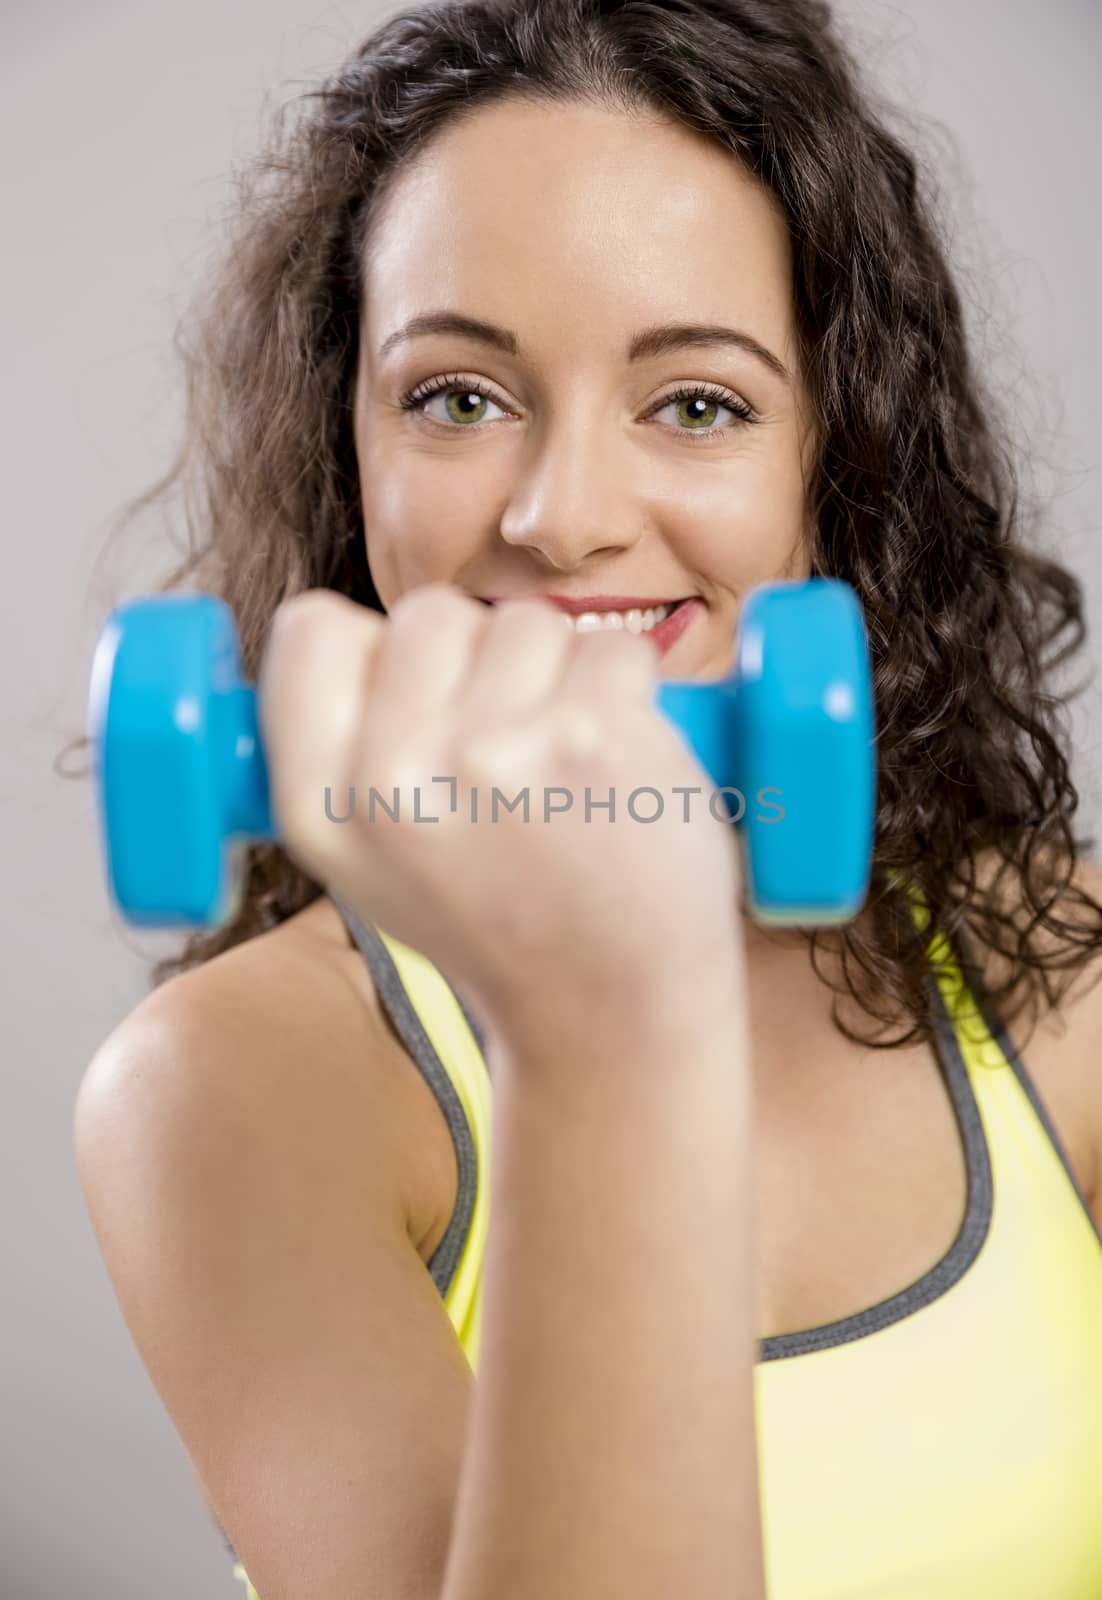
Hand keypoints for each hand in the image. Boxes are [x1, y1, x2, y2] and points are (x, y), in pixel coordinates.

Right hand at [257, 584, 745, 1044]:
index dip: (371, 645)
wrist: (608, 1014)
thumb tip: (333, 632)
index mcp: (318, 808)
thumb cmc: (497, 925)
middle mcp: (389, 780)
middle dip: (479, 660)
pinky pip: (611, 650)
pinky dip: (628, 694)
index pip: (309, 629)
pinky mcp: (590, 738)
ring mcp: (490, 755)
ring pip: (524, 624)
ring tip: (564, 772)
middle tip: (509, 752)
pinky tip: (619, 770)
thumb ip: (339, 752)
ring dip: (558, 677)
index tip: (416, 690)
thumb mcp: (367, 866)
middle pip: (429, 613)